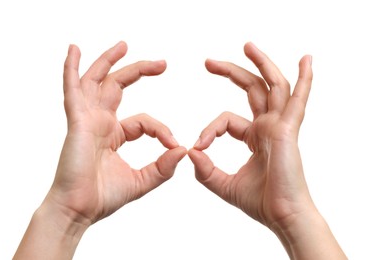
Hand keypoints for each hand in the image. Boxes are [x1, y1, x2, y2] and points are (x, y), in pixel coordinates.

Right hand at [48, 41, 186, 224]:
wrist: (79, 210)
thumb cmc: (103, 197)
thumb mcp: (141, 180)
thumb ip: (163, 167)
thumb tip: (184, 150)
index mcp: (114, 134)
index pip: (144, 120)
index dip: (161, 129)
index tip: (174, 144)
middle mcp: (100, 122)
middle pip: (118, 86)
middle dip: (139, 71)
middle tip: (162, 63)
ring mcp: (87, 119)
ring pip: (97, 80)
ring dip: (108, 61)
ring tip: (124, 45)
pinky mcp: (77, 121)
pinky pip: (72, 90)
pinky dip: (71, 69)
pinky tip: (74, 50)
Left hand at [189, 42, 313, 228]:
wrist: (281, 216)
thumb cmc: (260, 202)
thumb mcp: (224, 184)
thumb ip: (206, 170)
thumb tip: (190, 152)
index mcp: (256, 136)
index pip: (226, 119)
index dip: (209, 129)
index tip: (198, 146)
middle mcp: (269, 126)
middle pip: (252, 89)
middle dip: (231, 72)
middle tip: (208, 63)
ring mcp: (280, 125)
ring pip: (273, 85)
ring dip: (261, 63)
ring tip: (246, 45)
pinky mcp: (288, 129)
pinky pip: (297, 99)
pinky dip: (304, 79)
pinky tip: (306, 60)